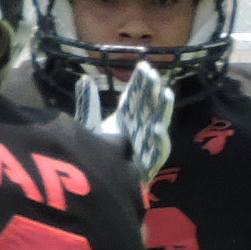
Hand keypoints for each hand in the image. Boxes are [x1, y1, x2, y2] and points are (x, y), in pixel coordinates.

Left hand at [78, 60, 175, 185]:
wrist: (103, 182)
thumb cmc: (99, 154)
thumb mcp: (91, 124)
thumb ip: (89, 103)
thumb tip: (84, 78)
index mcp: (127, 117)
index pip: (135, 95)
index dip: (140, 82)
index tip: (144, 67)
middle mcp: (139, 128)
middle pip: (148, 105)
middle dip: (152, 91)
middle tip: (153, 76)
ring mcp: (147, 144)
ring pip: (158, 123)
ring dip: (163, 110)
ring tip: (166, 95)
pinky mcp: (150, 161)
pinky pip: (157, 150)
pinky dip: (159, 140)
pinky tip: (156, 129)